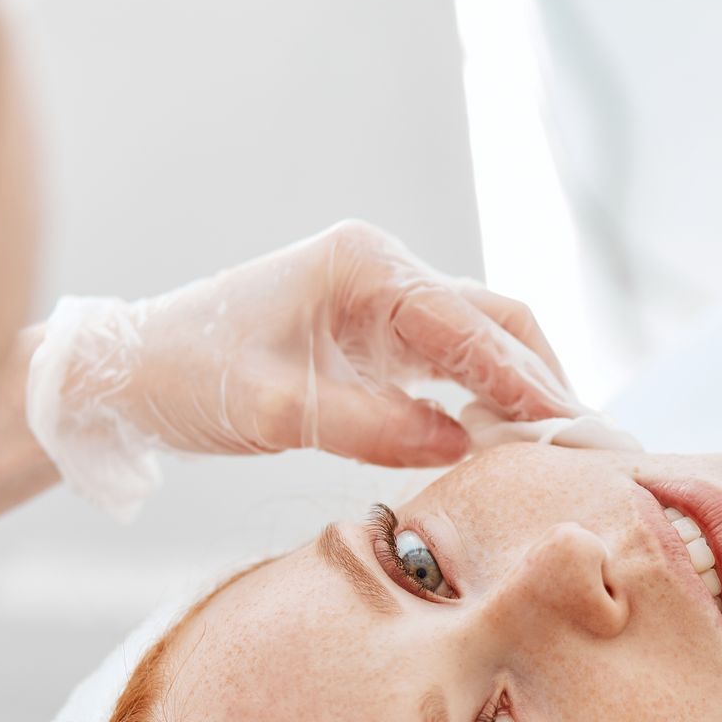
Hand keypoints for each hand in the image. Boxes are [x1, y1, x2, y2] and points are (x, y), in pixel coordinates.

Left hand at [26, 219, 577, 516]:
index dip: (532, 384)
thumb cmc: (186, 378)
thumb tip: (463, 444)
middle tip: (596, 447)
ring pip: (481, 342)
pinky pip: (449, 366)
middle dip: (548, 383)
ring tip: (568, 453)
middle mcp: (382, 272)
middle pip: (497, 321)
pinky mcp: (372, 337)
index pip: (474, 326)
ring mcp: (380, 301)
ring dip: (522, 394)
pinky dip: (485, 402)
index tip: (579, 434)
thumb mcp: (273, 409)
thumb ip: (371, 424)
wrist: (125, 374)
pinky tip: (509, 445)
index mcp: (364, 267)